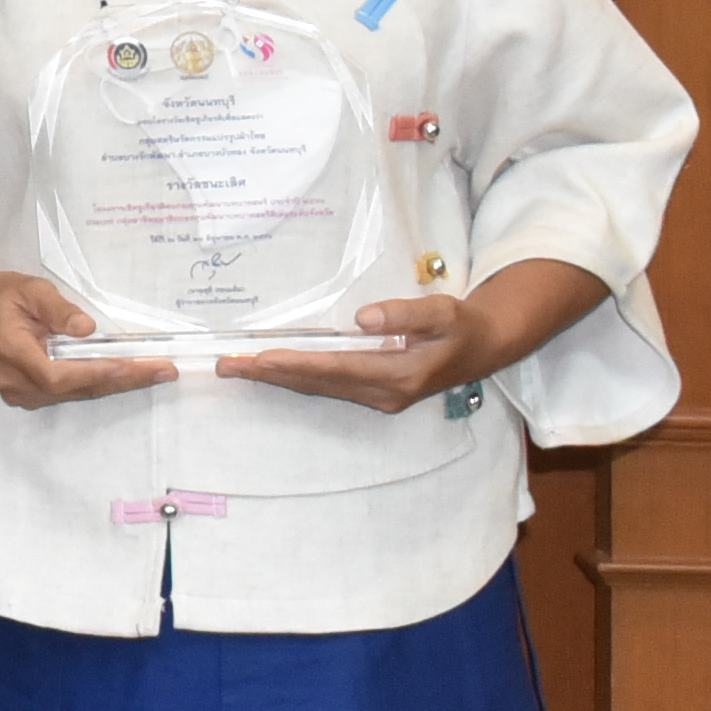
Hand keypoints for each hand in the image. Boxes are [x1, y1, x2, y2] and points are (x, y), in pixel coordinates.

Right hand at [0, 262, 178, 409]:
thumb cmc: (2, 295)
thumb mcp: (29, 288)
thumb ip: (57, 308)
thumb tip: (88, 329)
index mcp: (8, 351)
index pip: (55, 373)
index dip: (93, 373)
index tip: (129, 366)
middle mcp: (13, 380)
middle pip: (73, 388)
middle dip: (121, 379)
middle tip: (162, 370)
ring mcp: (19, 393)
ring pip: (76, 393)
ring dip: (116, 383)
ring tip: (155, 371)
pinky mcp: (29, 396)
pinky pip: (70, 393)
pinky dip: (100, 383)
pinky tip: (127, 373)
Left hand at [221, 257, 601, 414]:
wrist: (483, 348)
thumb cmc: (461, 327)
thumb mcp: (441, 313)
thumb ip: (404, 315)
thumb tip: (363, 318)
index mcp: (397, 376)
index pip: (334, 369)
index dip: (294, 365)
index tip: (258, 359)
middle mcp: (382, 393)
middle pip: (316, 384)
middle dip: (269, 375)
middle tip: (226, 366)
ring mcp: (377, 396)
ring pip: (317, 388)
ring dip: (276, 379)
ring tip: (236, 368)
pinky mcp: (373, 391)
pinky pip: (326, 386)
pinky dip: (295, 378)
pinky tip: (270, 371)